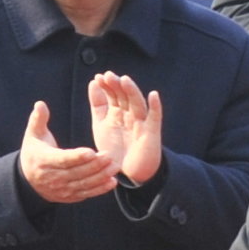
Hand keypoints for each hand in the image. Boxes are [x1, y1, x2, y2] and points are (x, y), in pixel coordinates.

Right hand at [17, 98, 119, 204]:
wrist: (28, 181)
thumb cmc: (34, 152)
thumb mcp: (33, 135)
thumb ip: (38, 119)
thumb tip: (40, 104)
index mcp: (44, 161)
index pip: (62, 159)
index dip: (77, 157)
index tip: (91, 151)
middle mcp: (53, 177)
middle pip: (77, 172)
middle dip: (95, 165)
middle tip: (110, 156)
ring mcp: (62, 189)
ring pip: (84, 184)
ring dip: (101, 177)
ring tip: (114, 167)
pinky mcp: (70, 197)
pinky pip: (87, 193)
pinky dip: (100, 189)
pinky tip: (112, 182)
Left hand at [87, 71, 164, 186]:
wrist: (128, 174)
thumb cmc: (115, 148)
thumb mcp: (101, 125)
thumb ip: (98, 105)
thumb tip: (93, 82)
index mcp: (117, 113)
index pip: (112, 95)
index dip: (106, 86)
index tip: (98, 77)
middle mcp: (129, 115)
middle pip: (124, 97)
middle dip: (116, 86)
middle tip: (108, 76)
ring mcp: (141, 123)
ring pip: (138, 104)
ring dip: (132, 91)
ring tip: (124, 79)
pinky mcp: (152, 133)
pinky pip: (155, 118)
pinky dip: (155, 106)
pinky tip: (153, 95)